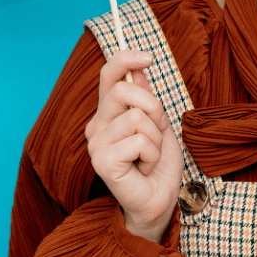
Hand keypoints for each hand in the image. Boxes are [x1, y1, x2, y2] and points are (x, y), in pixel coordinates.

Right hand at [85, 50, 184, 242]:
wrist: (160, 199)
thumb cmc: (159, 164)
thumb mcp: (159, 124)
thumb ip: (146, 99)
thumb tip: (139, 71)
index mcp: (109, 114)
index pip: (109, 76)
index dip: (125, 59)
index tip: (148, 57)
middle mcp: (97, 126)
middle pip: (124, 91)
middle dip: (154, 107)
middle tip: (159, 129)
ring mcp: (96, 144)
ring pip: (137, 118)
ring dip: (156, 138)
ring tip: (150, 155)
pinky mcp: (102, 162)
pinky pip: (138, 141)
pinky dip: (152, 154)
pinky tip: (145, 167)